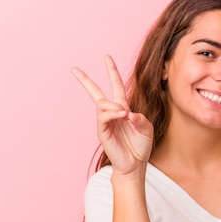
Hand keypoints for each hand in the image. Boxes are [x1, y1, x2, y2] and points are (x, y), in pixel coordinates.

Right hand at [71, 55, 153, 174]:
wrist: (135, 164)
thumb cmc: (141, 146)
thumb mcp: (146, 128)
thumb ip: (139, 118)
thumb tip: (126, 113)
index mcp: (123, 109)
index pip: (116, 86)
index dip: (112, 72)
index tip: (106, 57)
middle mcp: (112, 113)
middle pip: (95, 92)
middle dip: (85, 80)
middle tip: (74, 68)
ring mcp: (105, 122)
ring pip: (102, 104)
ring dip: (114, 106)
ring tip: (124, 114)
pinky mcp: (102, 132)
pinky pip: (103, 117)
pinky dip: (112, 113)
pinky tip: (122, 116)